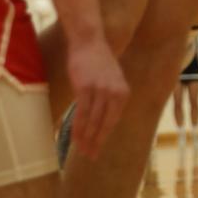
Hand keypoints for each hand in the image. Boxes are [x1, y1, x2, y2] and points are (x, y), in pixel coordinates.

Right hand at [65, 34, 128, 158]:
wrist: (89, 41)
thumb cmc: (99, 62)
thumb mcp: (113, 80)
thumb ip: (111, 99)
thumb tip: (104, 122)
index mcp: (124, 93)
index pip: (113, 122)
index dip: (104, 138)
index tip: (97, 151)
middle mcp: (115, 93)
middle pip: (104, 125)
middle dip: (96, 143)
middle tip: (89, 156)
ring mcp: (101, 91)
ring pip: (92, 122)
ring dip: (85, 139)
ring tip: (80, 151)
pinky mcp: (85, 88)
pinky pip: (82, 113)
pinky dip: (77, 128)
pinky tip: (73, 138)